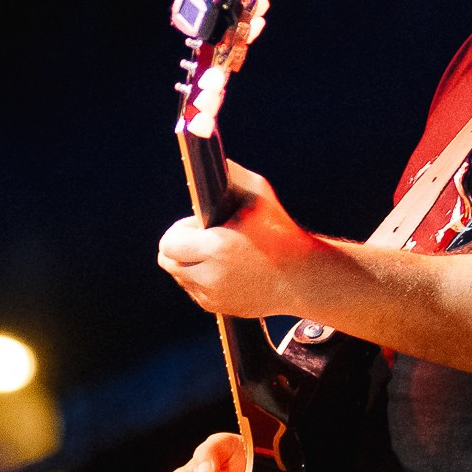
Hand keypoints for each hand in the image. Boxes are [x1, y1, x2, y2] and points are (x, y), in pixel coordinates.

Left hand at [157, 161, 320, 318]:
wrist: (304, 278)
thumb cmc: (283, 234)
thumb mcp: (260, 194)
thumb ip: (231, 175)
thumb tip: (211, 163)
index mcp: (216, 248)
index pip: (168, 245)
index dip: (179, 231)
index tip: (197, 224)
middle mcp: (211, 277)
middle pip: (168, 263)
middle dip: (179, 247)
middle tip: (203, 237)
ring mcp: (214, 297)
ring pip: (181, 278)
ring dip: (189, 264)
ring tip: (216, 252)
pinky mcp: (220, 308)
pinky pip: (196, 292)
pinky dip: (202, 279)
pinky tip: (223, 268)